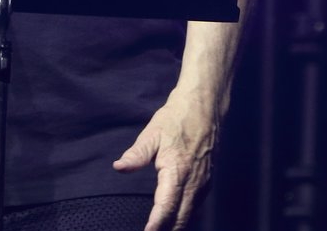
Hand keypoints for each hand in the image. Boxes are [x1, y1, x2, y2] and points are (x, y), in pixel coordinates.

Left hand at [112, 94, 219, 230]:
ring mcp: (203, 183)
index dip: (157, 225)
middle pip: (181, 217)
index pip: (167, 207)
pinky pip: (196, 206)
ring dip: (176, 226)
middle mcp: (194, 182)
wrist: (204, 107)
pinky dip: (185, 216)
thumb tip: (119, 167)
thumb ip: (137, 154)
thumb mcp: (152, 133)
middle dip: (167, 230)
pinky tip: (176, 220)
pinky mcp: (207, 180)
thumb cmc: (176, 118)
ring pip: (190, 214)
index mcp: (178, 172)